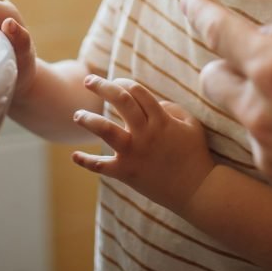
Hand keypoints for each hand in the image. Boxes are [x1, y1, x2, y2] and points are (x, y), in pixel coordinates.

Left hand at [71, 75, 214, 213]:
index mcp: (161, 120)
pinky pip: (101, 166)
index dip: (124, 82)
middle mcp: (145, 133)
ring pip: (105, 130)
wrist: (196, 189)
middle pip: (120, 101)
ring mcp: (134, 153)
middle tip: (88, 81)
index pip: (137, 91)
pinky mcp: (126, 172)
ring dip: (88, 119)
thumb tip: (152, 102)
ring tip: (77, 115)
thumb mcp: (191, 124)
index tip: (116, 81)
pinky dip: (86, 161)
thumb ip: (171, 108)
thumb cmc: (195, 154)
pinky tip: (74, 156)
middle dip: (101, 86)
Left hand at [183, 0, 271, 236]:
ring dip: (262, 103)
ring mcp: (269, 156)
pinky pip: (269, 150)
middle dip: (230, 64)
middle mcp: (260, 115)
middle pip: (215, 80)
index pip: (219, 33)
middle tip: (269, 59)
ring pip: (244, 117)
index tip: (187, 0)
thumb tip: (270, 32)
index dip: (200, 11)